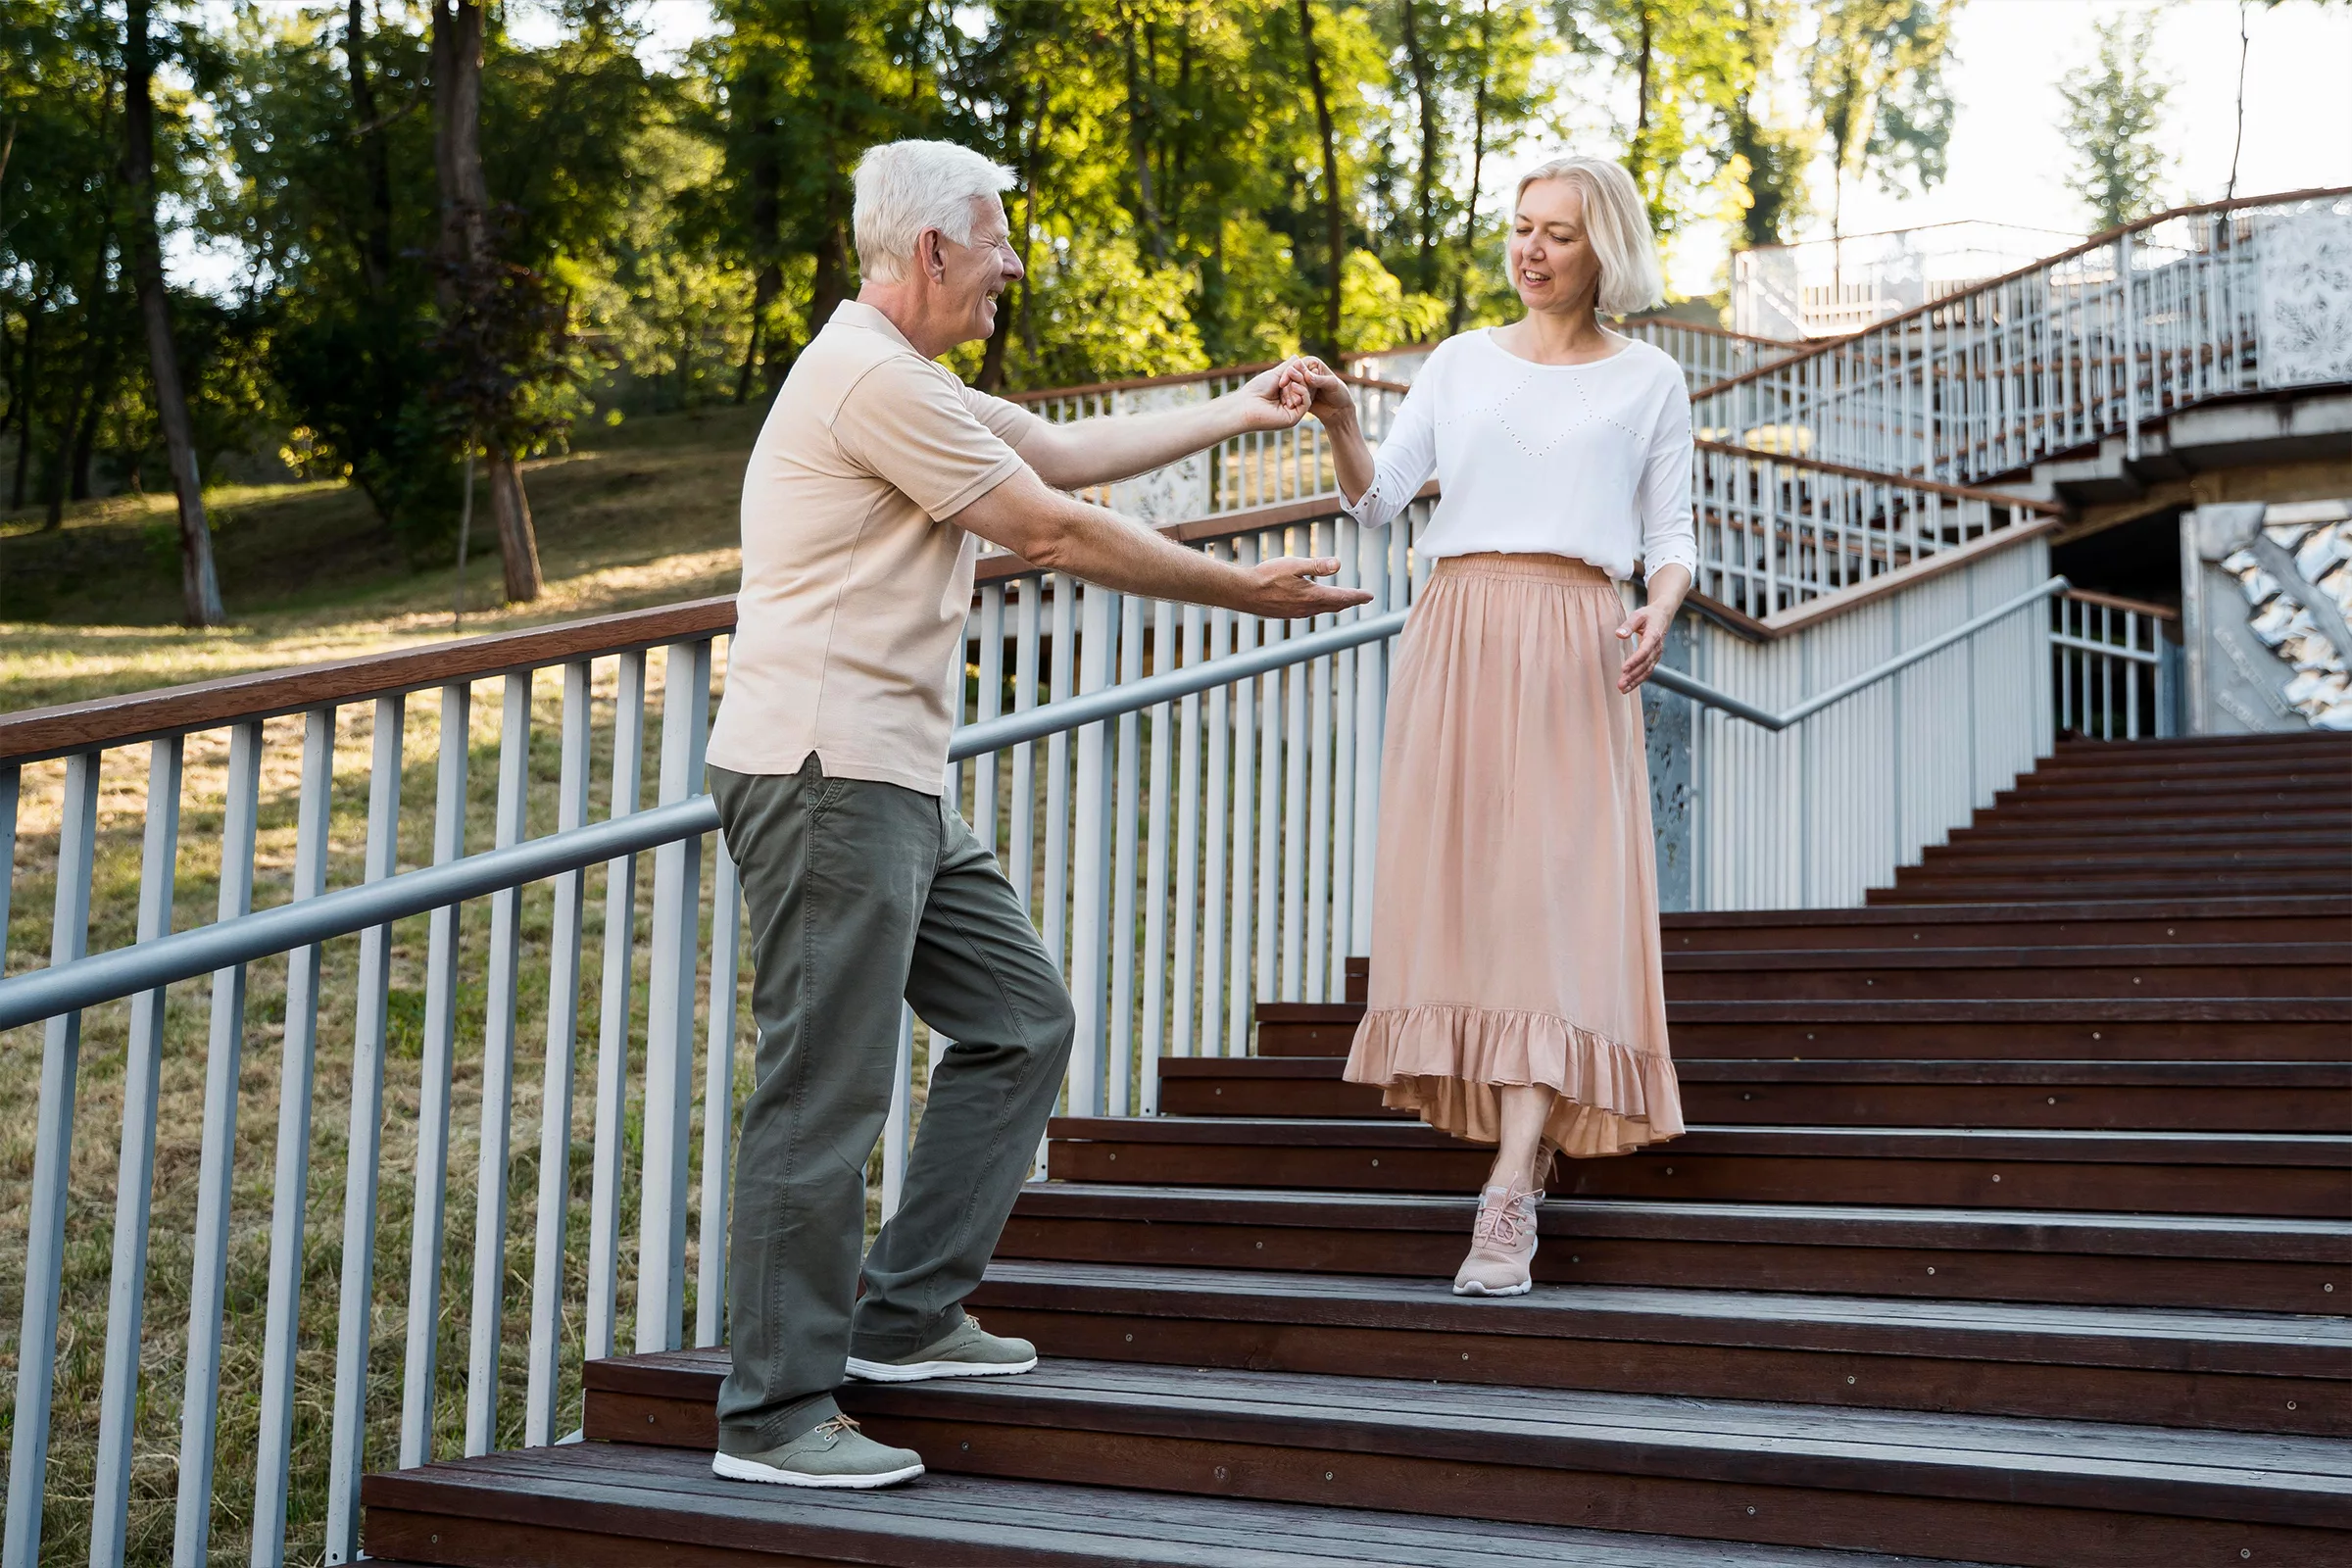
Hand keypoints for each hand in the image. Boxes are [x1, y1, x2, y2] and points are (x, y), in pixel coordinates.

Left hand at [1232, 361, 1311, 431]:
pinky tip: (1294, 386)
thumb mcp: (1275, 375)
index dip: (1302, 371)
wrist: (1246, 405)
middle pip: (1306, 387)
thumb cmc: (1256, 389)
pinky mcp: (1294, 418)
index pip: (1302, 380)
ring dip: (1299, 383)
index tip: (1298, 363)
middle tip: (1290, 371)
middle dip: (1299, 376)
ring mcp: (1293, 411)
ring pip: (1307, 394)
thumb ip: (1288, 367)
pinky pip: (1306, 403)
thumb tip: (1298, 357)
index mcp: (1287, 394)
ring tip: (1288, 377)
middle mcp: (1291, 403)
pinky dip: (1302, 392)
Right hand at [1233, 555, 1374, 619]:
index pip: (1342, 597)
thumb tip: (1338, 564)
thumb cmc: (1267, 576)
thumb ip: (1317, 565)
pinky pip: (1311, 611)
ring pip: (1323, 609)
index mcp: (1313, 596)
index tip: (1370, 596)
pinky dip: (1321, 607)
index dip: (1358, 596)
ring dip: (1336, 605)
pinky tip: (1317, 603)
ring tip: (1344, 601)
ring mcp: (1297, 613)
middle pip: (1335, 606)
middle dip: (1350, 601)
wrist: (1243, 592)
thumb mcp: (1294, 565)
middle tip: (1363, 599)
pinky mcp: (1288, 613)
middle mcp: (1308, 608)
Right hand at [1282, 355, 1357, 428]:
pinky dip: (1290, 400)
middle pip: (1291, 375)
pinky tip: (1290, 407)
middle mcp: (1305, 371)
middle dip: (1288, 385)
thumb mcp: (1332, 385)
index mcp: (1313, 363)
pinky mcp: (1299, 394)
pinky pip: (1291, 396)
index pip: (1297, 365)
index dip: (1290, 373)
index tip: (1283, 382)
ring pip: (1289, 386)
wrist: (1339, 410)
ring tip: (1292, 403)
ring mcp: (1301, 383)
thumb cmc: (1340, 394)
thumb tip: (1307, 375)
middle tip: (1288, 396)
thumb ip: (1320, 380)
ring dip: (1288, 394)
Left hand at [1615, 603, 1672, 692]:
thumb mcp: (1637, 615)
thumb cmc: (1649, 615)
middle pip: (1645, 665)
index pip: (1644, 651)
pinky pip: (1647, 671)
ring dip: (1635, 681)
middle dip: (1633, 676)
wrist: (1662, 616)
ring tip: (1623, 689)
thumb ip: (1628, 625)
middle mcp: (1657, 648)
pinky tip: (1629, 686)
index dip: (1634, 661)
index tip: (1624, 668)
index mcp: (1653, 636)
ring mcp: (1656, 655)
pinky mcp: (1654, 658)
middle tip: (1620, 684)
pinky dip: (1638, 680)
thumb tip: (1619, 634)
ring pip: (1647, 671)